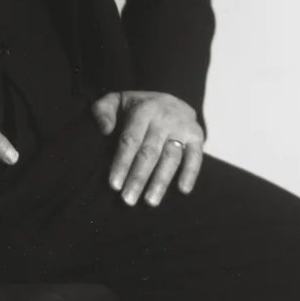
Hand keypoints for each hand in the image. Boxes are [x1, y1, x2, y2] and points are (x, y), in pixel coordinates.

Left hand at [91, 90, 203, 206]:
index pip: (130, 140)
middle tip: (128, 200)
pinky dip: (190, 173)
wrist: (169, 98)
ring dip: (161, 181)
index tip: (114, 185)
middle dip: (138, 178)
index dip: (122, 163)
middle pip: (149, 152)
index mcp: (142, 110)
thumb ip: (103, 111)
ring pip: (171, 158)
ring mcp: (182, 126)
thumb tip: (105, 130)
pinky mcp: (197, 135)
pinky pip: (195, 156)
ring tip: (150, 202)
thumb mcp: (115, 101)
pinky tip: (182, 190)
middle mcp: (164, 118)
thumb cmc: (136, 107)